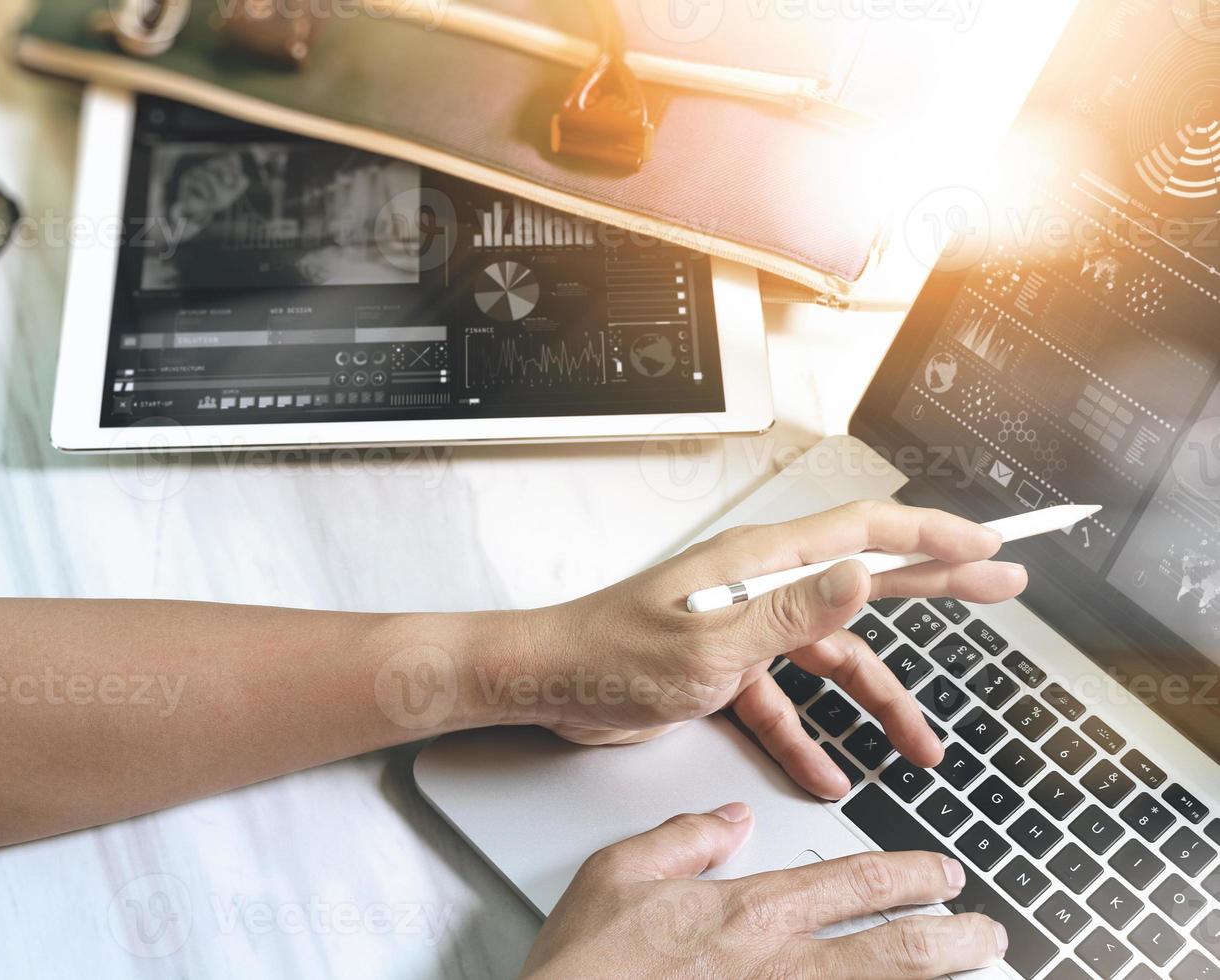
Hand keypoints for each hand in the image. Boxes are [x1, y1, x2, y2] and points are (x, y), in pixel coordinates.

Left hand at [516, 501, 1026, 798]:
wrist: (549, 687)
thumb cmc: (610, 653)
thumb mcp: (711, 641)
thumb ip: (790, 613)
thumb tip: (861, 575)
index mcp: (760, 563)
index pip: (862, 534)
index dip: (931, 536)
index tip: (986, 546)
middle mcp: (758, 587)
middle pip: (865, 583)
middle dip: (938, 587)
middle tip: (1002, 583)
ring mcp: (743, 629)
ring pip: (829, 663)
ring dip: (875, 705)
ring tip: (920, 747)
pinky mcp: (723, 670)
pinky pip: (783, 705)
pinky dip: (806, 738)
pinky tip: (829, 773)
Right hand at [521, 804, 1006, 979]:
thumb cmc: (586, 969)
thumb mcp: (617, 871)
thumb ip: (682, 837)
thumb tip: (729, 818)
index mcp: (748, 913)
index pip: (853, 881)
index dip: (910, 873)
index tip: (942, 873)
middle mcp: (780, 970)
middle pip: (896, 951)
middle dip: (954, 939)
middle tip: (985, 932)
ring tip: (971, 968)